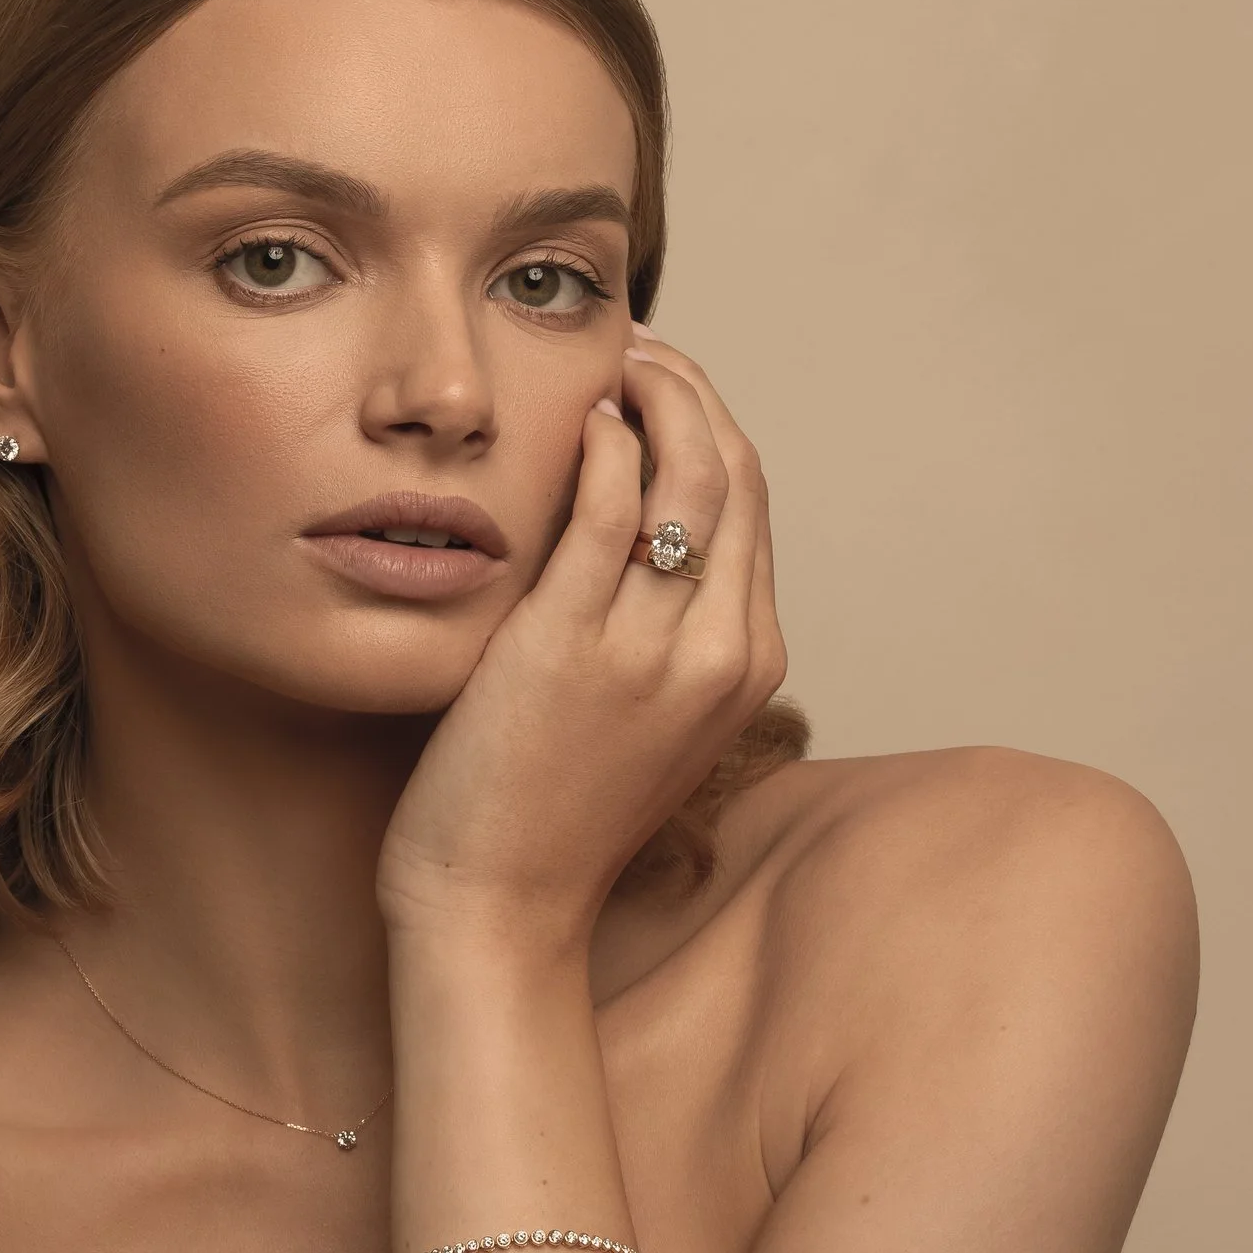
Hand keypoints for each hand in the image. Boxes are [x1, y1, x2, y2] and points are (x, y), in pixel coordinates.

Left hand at [376, 324, 787, 958]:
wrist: (498, 905)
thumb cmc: (552, 807)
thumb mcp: (643, 713)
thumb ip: (660, 625)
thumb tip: (634, 521)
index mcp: (749, 664)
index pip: (754, 503)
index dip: (711, 422)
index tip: (660, 380)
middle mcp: (721, 652)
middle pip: (736, 475)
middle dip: (693, 391)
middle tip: (637, 348)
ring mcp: (652, 650)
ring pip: (690, 478)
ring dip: (656, 395)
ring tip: (610, 361)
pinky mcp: (572, 645)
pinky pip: (608, 511)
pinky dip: (605, 443)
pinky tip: (581, 415)